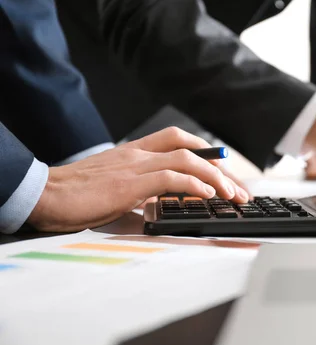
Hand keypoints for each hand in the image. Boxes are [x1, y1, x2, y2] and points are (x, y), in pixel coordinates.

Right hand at [28, 127, 248, 231]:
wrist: (46, 194)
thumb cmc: (78, 193)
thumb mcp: (116, 186)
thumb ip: (141, 189)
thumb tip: (162, 204)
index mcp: (136, 151)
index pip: (179, 139)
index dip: (206, 151)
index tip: (224, 169)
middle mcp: (139, 153)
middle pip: (191, 148)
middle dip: (221, 167)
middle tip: (239, 188)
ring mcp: (136, 165)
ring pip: (187, 160)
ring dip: (216, 178)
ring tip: (232, 195)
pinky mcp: (130, 183)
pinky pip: (171, 178)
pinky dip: (194, 185)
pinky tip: (207, 195)